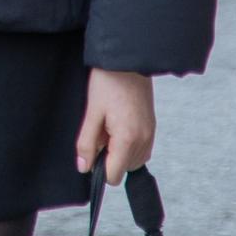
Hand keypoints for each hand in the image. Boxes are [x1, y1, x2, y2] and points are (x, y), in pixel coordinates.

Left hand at [75, 68, 155, 187]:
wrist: (128, 60)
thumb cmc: (108, 82)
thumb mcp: (92, 113)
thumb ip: (86, 144)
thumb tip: (83, 168)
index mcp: (127, 139)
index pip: (114, 176)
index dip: (98, 168)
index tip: (92, 149)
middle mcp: (143, 140)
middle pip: (124, 169)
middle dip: (109, 157)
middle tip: (101, 131)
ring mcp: (150, 134)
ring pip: (132, 160)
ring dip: (119, 151)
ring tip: (110, 126)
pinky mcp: (152, 127)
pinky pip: (140, 149)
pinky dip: (128, 145)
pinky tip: (118, 125)